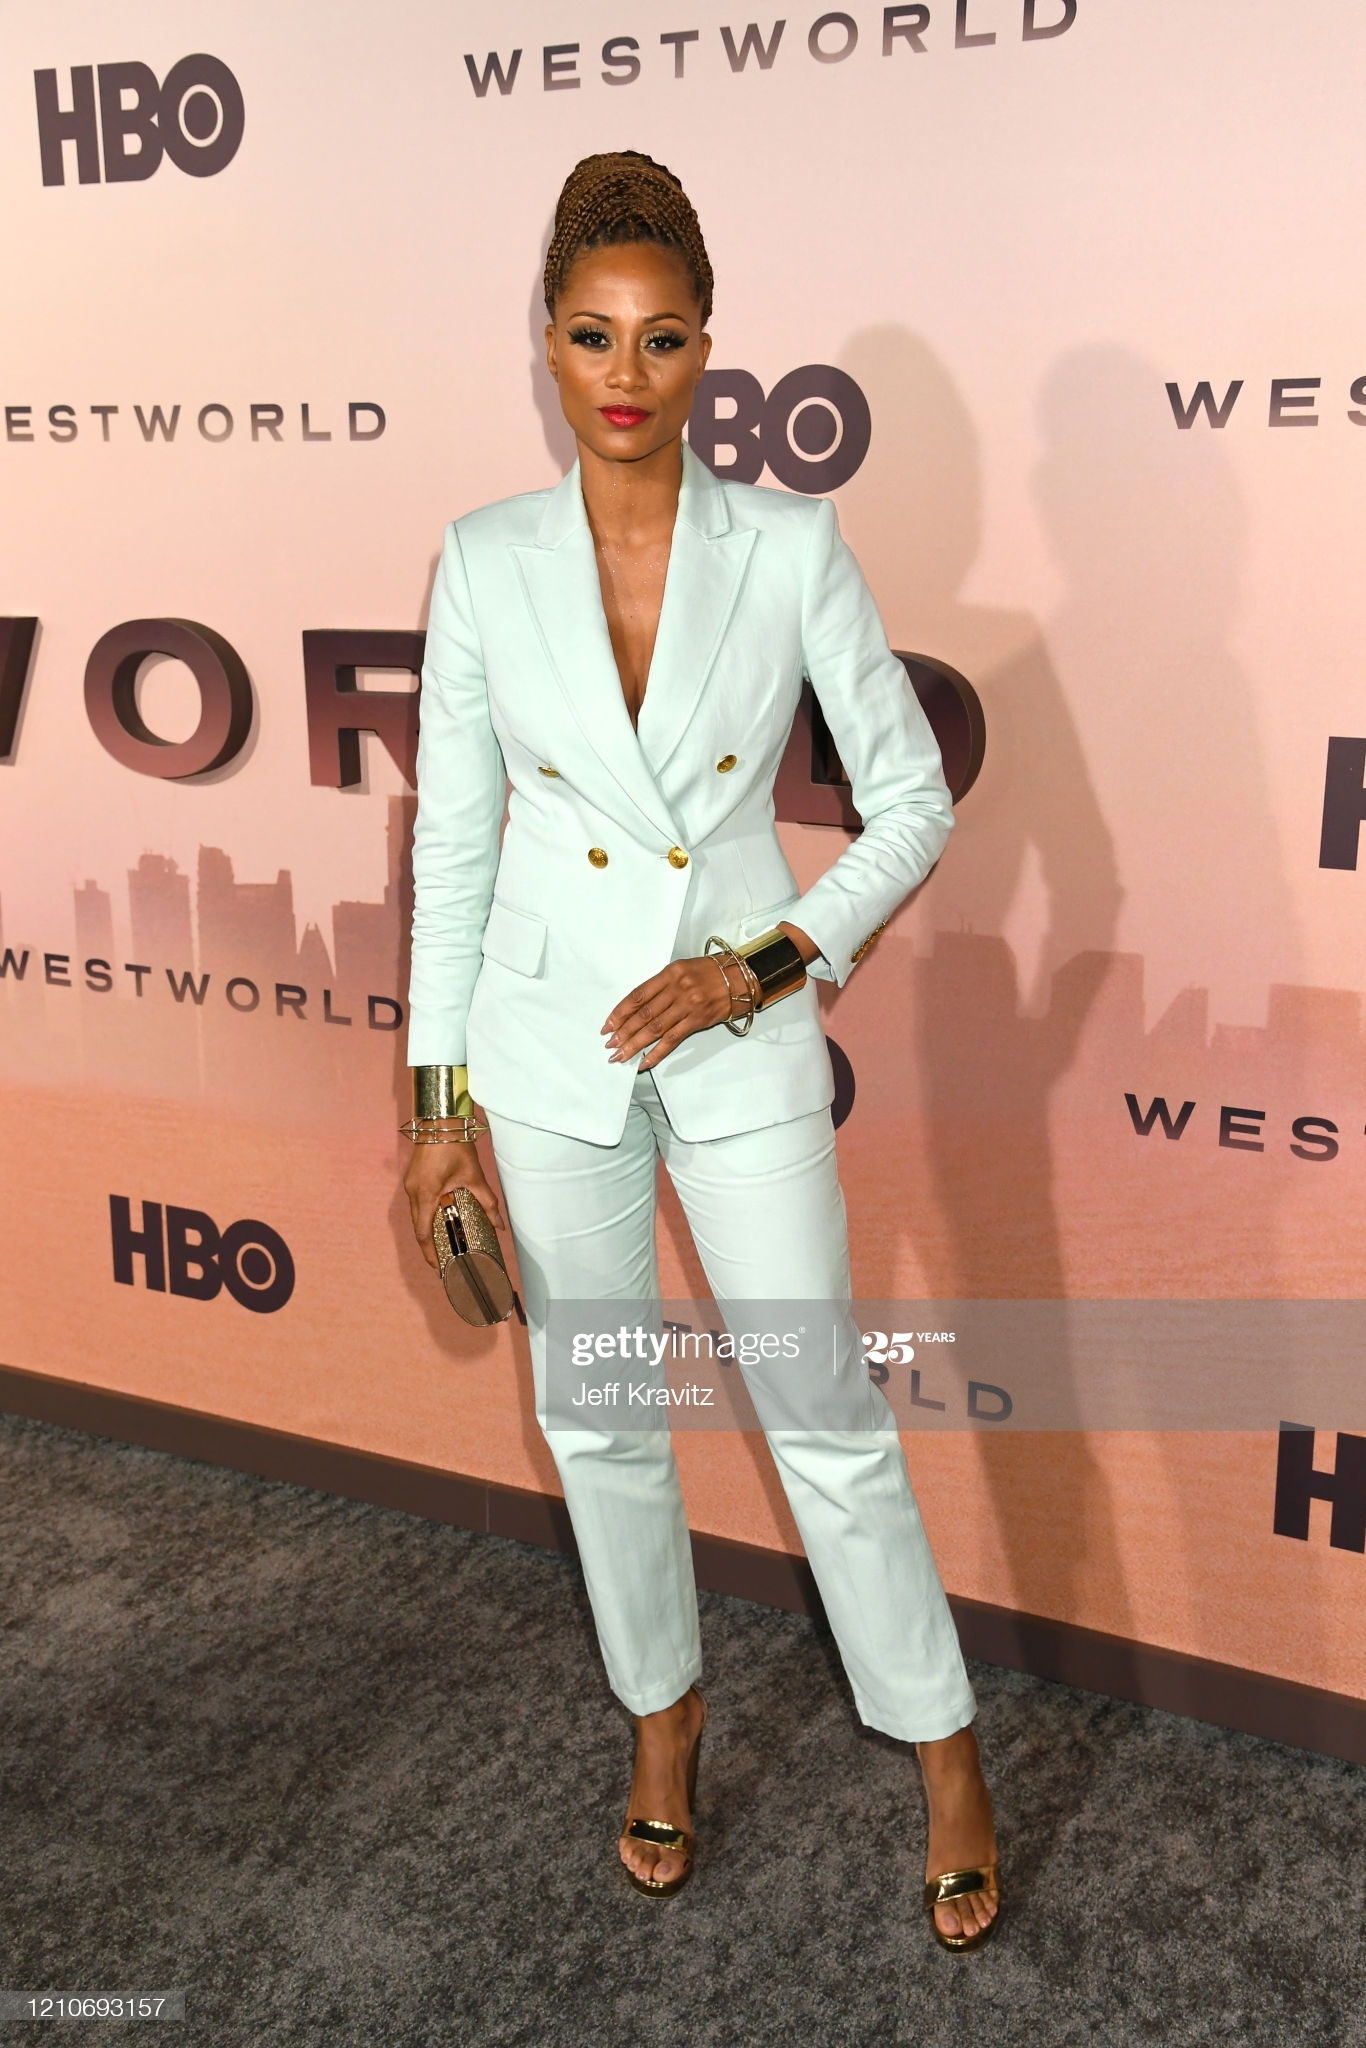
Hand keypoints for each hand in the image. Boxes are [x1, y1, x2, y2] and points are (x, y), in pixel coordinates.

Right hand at [403, 1137, 504, 1270]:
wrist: (441, 1122)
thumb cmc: (456, 1147)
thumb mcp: (475, 1177)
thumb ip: (487, 1203)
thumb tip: (498, 1225)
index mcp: (426, 1194)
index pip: (423, 1233)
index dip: (430, 1253)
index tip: (438, 1268)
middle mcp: (413, 1192)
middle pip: (418, 1227)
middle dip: (429, 1245)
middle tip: (443, 1261)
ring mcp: (410, 1185)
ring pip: (416, 1215)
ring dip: (428, 1229)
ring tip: (442, 1244)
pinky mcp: (413, 1179)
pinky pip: (417, 1204)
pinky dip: (426, 1215)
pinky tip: (439, 1219)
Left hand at [603, 954, 733, 1070]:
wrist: (743, 977)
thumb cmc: (712, 972)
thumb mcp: (684, 969)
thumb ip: (662, 986)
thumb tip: (639, 1007)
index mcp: (670, 973)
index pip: (638, 995)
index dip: (620, 1012)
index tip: (607, 1026)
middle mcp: (677, 988)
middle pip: (643, 1014)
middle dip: (623, 1031)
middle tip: (610, 1045)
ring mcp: (688, 1005)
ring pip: (655, 1028)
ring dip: (635, 1044)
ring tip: (620, 1055)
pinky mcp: (698, 1020)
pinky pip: (673, 1039)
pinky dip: (657, 1052)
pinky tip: (644, 1061)